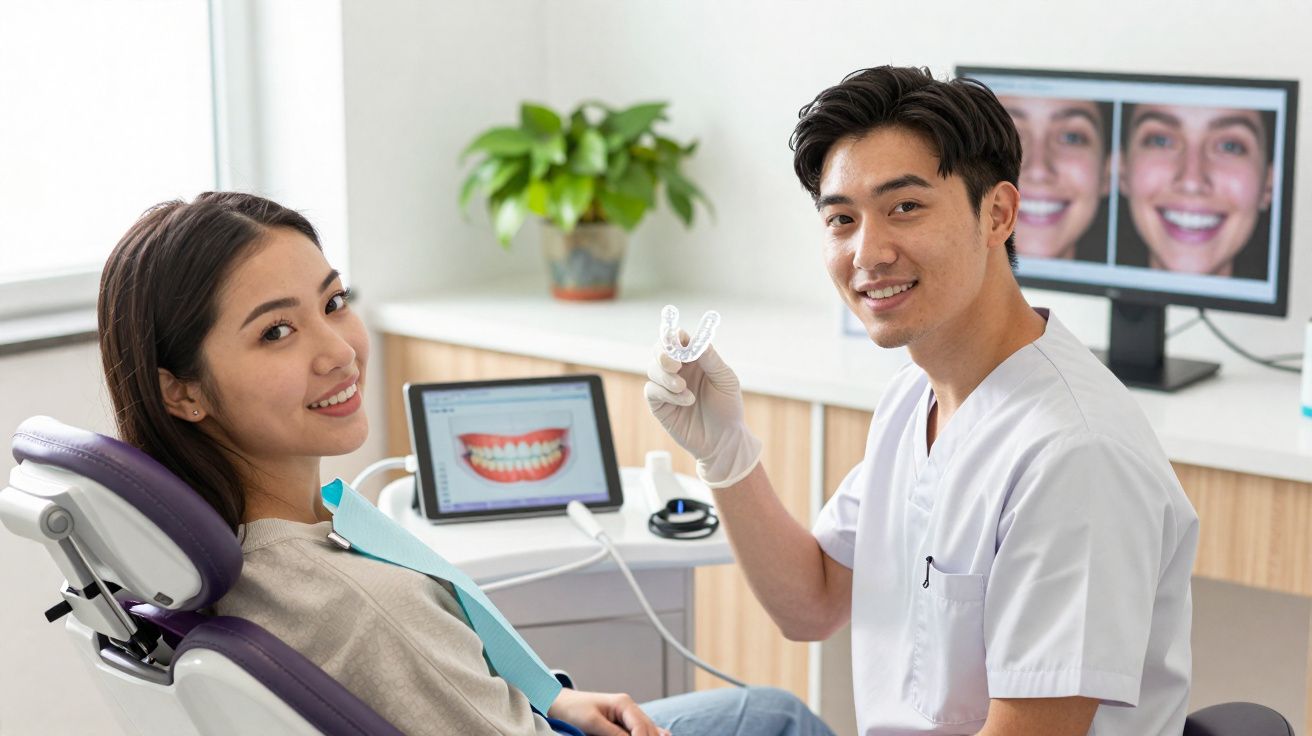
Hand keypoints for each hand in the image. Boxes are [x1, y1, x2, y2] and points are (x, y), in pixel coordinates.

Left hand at [547, 688, 669, 735]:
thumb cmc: (573, 710)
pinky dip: (645, 735)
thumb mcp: (592, 723)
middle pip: (649, 729)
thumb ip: (614, 734)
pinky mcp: (622, 722)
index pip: (641, 727)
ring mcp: (627, 714)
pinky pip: (639, 731)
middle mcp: (629, 707)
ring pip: (647, 730)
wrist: (560, 703)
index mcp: (624, 704)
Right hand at [643, 339, 762, 487]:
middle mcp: (679, 370)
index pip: (678, 340)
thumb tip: (696, 342)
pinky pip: (651, 390)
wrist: (723, 440)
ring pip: (652, 369)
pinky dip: (666, 393)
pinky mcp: (659, 405)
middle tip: (675, 364)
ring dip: (666, 377)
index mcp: (695, 360)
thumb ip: (711, 359)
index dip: (674, 336)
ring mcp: (667, 387)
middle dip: (663, 354)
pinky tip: (685, 401)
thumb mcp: (726, 380)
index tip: (678, 339)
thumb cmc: (728, 408)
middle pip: (659, 350)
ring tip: (684, 388)